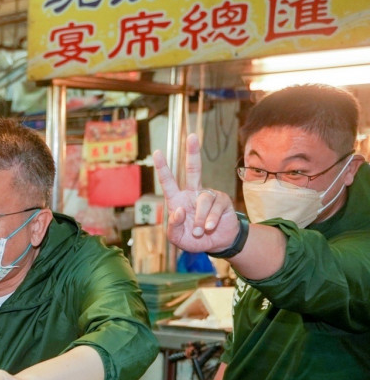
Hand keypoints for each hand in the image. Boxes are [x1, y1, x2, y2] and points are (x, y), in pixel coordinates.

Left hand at [152, 133, 241, 254]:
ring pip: (202, 200)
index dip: (162, 168)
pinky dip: (209, 221)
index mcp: (178, 200)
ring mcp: (209, 195)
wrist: (216, 244)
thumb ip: (172, 226)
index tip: (156, 152)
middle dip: (193, 153)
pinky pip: (214, 208)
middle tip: (191, 136)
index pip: (168, 182)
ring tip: (198, 231)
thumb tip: (179, 210)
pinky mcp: (222, 201)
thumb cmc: (192, 239)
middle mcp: (193, 193)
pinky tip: (208, 228)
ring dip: (198, 220)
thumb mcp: (176, 237)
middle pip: (194, 170)